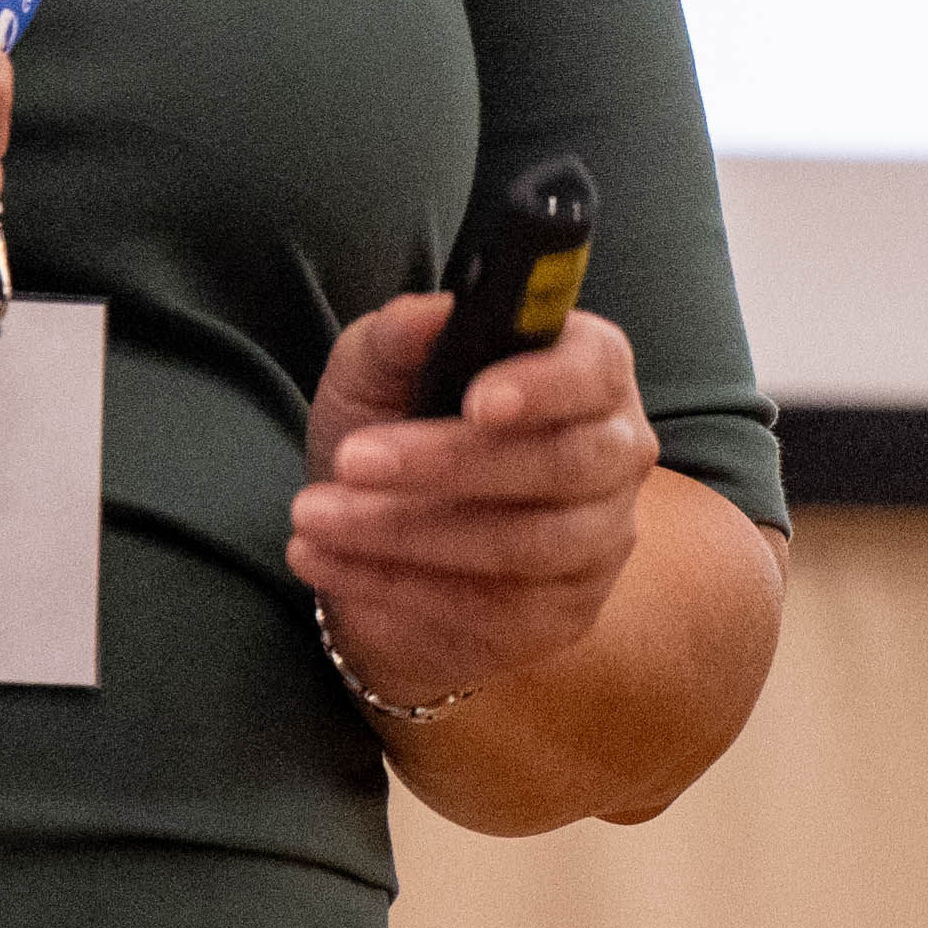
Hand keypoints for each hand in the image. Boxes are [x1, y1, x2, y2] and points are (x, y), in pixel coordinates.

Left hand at [292, 287, 660, 718]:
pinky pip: (488, 606)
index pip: (594, 368)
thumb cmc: (398, 433)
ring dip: (405, 531)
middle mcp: (614, 452)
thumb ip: (398, 336)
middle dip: (449, 462)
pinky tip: (324, 559)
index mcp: (586, 371)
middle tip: (349, 458)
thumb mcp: (378, 375)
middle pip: (562, 462)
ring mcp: (599, 539)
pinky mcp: (564, 612)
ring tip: (314, 516)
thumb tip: (426, 315)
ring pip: (523, 543)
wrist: (386, 549)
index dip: (543, 385)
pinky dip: (393, 583)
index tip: (478, 399)